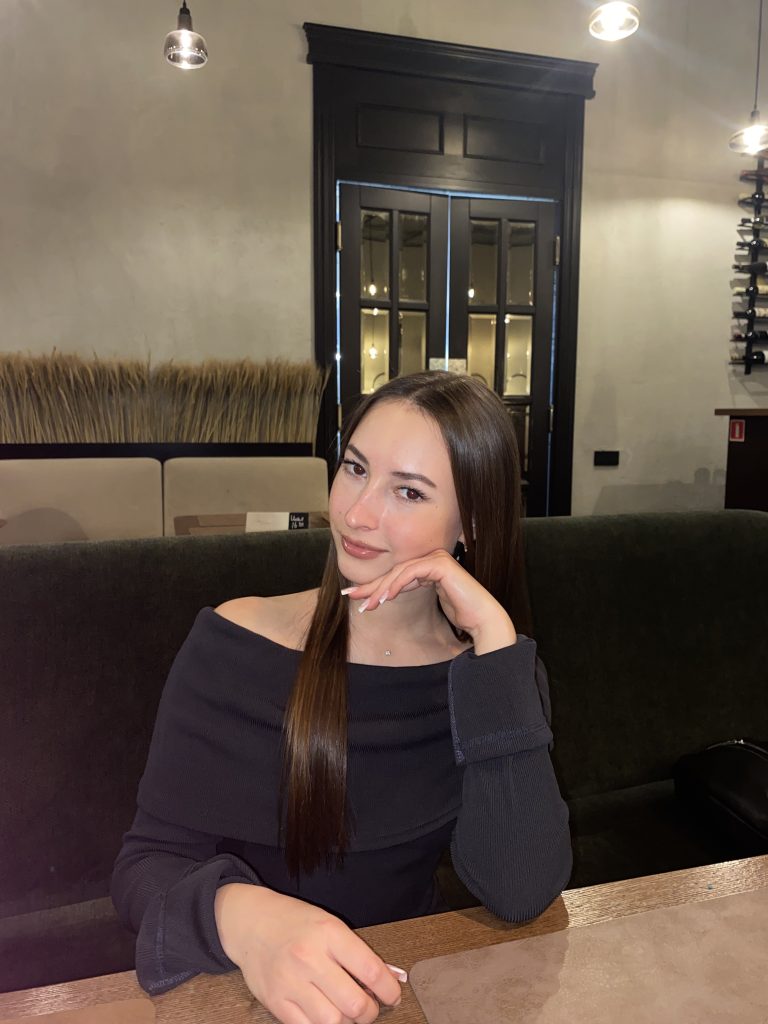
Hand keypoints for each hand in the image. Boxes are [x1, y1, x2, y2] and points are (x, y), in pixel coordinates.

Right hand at [215, 883, 401, 1023]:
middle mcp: (310, 957)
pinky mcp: (275, 1001)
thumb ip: (358, 952)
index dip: (389, 990)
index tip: (393, 996)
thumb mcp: (330, 925)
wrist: (251, 922)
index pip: (370, 970)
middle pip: (354, 1003)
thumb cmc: (295, 922)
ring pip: (332, 1022)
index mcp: (329, 933)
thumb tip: (391, 978)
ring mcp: (290, 981)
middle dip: (369, 1012)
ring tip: (347, 1013)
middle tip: (369, 1008)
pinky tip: (326, 1016)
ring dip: (347, 1023)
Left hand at [342, 549, 516, 654]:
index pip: (397, 575)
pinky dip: (397, 584)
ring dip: (382, 589)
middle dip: (372, 585)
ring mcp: (436, 559)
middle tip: (352, 596)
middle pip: (395, 572)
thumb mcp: (428, 601)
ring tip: (369, 604)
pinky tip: (386, 597)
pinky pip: (412, 572)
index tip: (356, 595)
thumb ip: (411, 591)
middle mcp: (431, 559)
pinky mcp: (440, 564)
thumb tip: (383, 594)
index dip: (375, 585)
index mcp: (428, 567)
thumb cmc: (461, 613)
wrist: (482, 618)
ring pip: (400, 572)